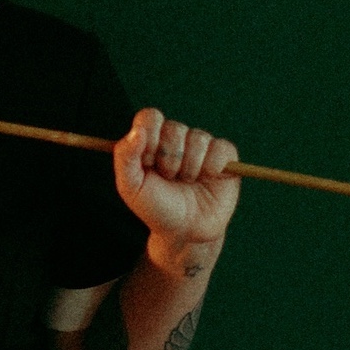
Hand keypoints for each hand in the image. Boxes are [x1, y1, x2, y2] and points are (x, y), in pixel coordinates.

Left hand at [114, 108, 239, 249]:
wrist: (185, 231)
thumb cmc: (156, 208)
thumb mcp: (131, 187)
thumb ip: (125, 157)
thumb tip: (137, 131)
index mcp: (152, 140)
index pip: (150, 117)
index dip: (150, 138)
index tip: (148, 162)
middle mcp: (177, 139)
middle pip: (174, 129)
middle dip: (169, 160)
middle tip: (169, 179)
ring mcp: (201, 145)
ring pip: (198, 139)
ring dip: (189, 168)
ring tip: (187, 183)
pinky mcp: (224, 155)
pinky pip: (220, 148)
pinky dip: (212, 167)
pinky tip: (207, 180)